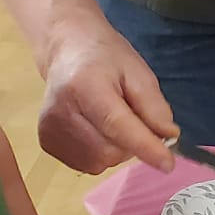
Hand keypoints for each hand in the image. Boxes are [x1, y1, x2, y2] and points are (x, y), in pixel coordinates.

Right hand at [40, 25, 177, 175]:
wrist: (67, 50)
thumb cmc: (105, 59)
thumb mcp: (138, 72)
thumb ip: (154, 106)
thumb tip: (168, 137)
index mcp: (84, 85)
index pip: (117, 125)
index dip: (145, 147)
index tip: (167, 164)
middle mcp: (61, 111)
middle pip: (109, 150)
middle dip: (131, 143)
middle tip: (131, 117)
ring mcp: (50, 129)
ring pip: (99, 162)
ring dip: (115, 150)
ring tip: (110, 120)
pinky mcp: (46, 142)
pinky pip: (86, 164)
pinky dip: (100, 153)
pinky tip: (96, 129)